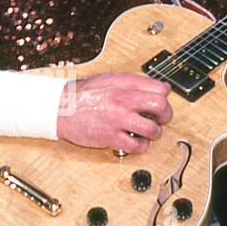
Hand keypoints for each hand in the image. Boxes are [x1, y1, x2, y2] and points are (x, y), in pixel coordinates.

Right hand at [56, 73, 172, 151]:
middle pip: (162, 107)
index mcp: (125, 84)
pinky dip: (141, 146)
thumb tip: (151, 88)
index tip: (160, 103)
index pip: (161, 89)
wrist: (60, 107)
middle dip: (166, 115)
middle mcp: (124, 100)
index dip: (165, 97)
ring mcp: (119, 119)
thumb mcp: (109, 79)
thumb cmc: (83, 94)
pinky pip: (137, 146)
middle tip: (160, 119)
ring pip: (153, 129)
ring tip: (148, 132)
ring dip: (155, 133)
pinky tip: (135, 142)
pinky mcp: (112, 137)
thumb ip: (131, 83)